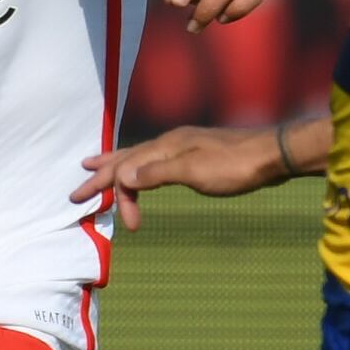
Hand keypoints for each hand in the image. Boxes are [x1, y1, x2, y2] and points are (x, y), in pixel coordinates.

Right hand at [75, 123, 285, 229]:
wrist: (272, 154)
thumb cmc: (236, 166)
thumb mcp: (195, 172)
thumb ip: (159, 174)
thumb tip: (124, 177)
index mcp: (166, 147)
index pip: (125, 168)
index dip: (104, 186)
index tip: (85, 207)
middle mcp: (170, 143)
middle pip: (127, 159)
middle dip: (102, 175)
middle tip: (77, 191)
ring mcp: (183, 147)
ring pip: (141, 157)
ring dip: (118, 168)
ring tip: (98, 168)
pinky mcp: (196, 155)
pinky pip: (156, 162)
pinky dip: (140, 169)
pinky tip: (144, 173)